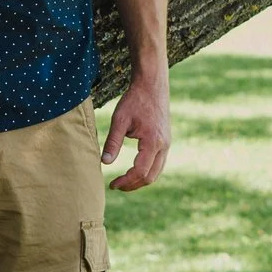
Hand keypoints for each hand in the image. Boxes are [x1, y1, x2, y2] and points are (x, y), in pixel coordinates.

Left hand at [102, 71, 170, 192]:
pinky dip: (147, 171)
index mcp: (153, 142)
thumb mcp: (119, 120)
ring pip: (157, 172)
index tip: (112, 184)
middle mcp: (164, 146)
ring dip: (141, 180)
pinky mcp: (166, 141)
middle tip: (116, 186)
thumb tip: (105, 162)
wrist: (152, 86)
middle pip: (151, 176)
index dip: (126, 181)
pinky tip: (133, 169)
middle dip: (133, 185)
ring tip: (123, 181)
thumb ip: (113, 142)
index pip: (140, 171)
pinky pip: (159, 163)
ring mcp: (167, 144)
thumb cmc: (134, 100)